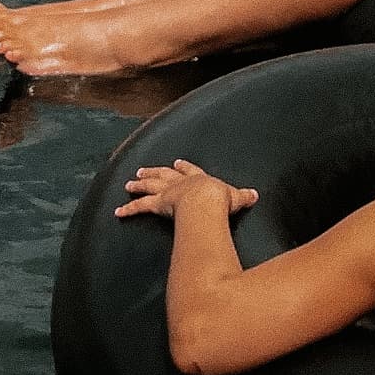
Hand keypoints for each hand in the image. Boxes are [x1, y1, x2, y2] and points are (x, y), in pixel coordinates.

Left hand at [115, 159, 258, 226]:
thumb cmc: (220, 200)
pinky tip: (118, 211)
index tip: (177, 162)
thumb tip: (256, 195)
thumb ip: (243, 196)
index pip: (189, 170)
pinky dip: (128, 209)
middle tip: (142, 170)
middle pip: (163, 174)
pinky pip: (140, 206)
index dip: (184, 167)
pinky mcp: (157, 204)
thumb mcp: (236, 197)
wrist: (207, 201)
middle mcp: (180, 183)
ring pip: (149, 186)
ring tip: (129, 184)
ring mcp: (167, 192)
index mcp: (198, 179)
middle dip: (153, 172)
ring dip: (139, 184)